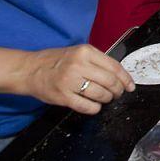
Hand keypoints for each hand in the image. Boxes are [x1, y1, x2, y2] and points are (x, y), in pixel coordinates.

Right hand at [17, 44, 134, 114]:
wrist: (29, 70)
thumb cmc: (55, 61)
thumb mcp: (77, 53)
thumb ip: (96, 61)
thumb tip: (119, 75)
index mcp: (85, 52)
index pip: (114, 66)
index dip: (126, 79)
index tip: (130, 86)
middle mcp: (79, 65)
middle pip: (110, 82)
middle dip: (117, 91)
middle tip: (116, 94)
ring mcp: (70, 81)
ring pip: (101, 95)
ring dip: (107, 99)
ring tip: (104, 98)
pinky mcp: (63, 97)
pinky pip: (88, 106)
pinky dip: (95, 108)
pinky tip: (93, 105)